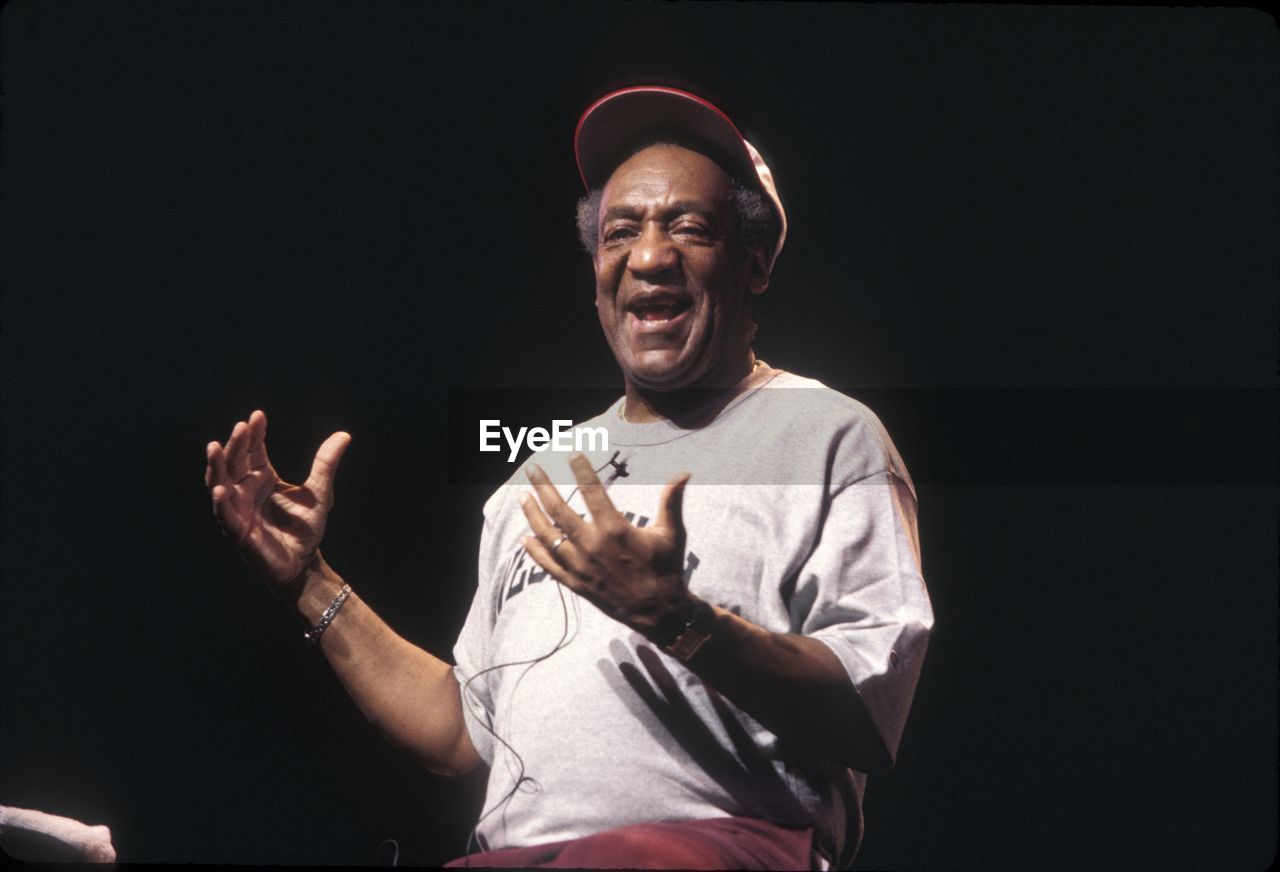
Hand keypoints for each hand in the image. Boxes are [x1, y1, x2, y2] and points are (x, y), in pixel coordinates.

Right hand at [205, 410, 350, 588]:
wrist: (304, 562)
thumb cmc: (305, 528)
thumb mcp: (319, 492)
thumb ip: (326, 464)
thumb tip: (344, 435)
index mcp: (262, 477)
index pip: (254, 450)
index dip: (254, 433)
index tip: (258, 415)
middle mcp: (245, 489)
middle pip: (234, 461)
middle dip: (235, 444)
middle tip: (241, 427)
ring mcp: (238, 509)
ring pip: (220, 483)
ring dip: (216, 466)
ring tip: (214, 447)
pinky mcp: (237, 531)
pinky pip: (224, 515)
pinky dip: (220, 502)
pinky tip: (219, 490)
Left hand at [520, 454, 692, 635]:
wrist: (659, 611)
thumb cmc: (666, 568)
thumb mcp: (672, 533)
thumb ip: (671, 501)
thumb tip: (685, 473)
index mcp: (615, 529)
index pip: (592, 491)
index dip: (581, 470)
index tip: (572, 454)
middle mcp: (593, 546)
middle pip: (559, 511)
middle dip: (543, 487)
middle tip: (531, 469)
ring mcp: (581, 566)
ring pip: (548, 536)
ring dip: (532, 514)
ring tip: (522, 496)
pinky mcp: (576, 584)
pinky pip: (549, 565)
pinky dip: (535, 551)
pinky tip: (525, 538)